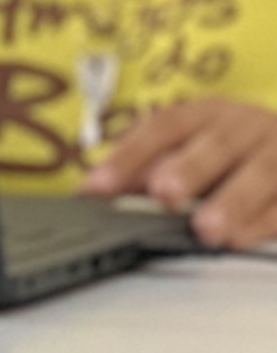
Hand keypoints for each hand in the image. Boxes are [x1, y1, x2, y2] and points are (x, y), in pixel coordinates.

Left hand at [85, 95, 276, 245]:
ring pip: (262, 173)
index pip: (164, 127)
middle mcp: (247, 128)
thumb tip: (93, 192)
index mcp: (208, 114)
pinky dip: (266, 222)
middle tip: (164, 193)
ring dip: (232, 202)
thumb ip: (142, 168)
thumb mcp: (185, 147)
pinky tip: (242, 238)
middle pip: (217, 144)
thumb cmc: (230, 150)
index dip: (129, 155)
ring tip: (206, 229)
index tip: (98, 186)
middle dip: (190, 168)